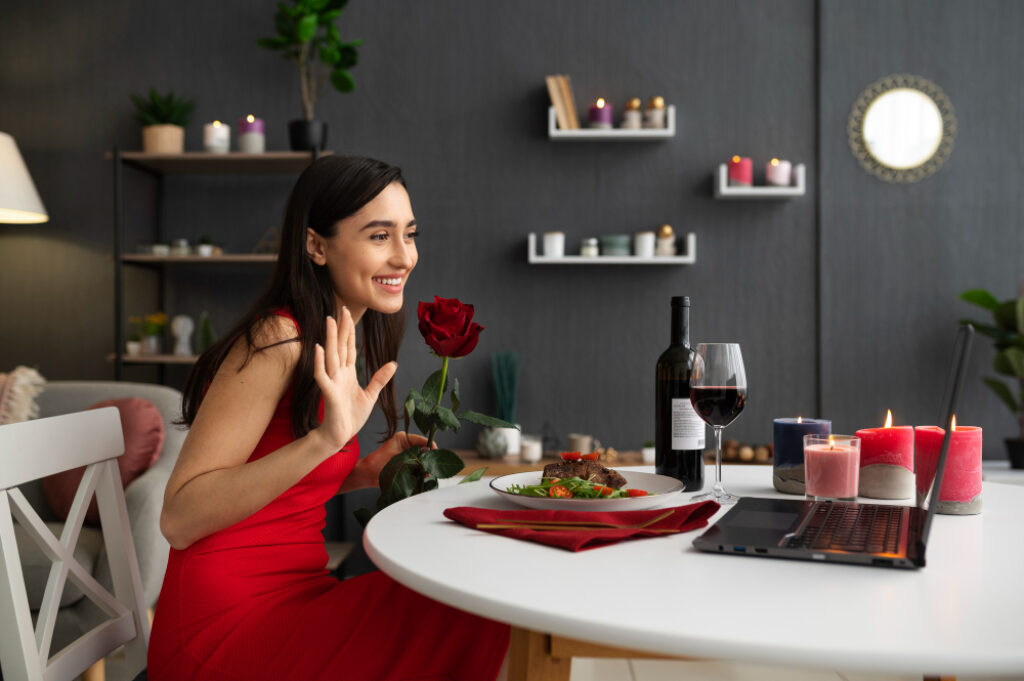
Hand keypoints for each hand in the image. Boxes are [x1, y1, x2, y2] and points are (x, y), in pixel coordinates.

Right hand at [313, 309, 396, 451]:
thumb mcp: (371, 395)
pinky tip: (319, 349)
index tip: (348, 314)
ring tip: (329, 320)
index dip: (349, 331)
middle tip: (341, 308)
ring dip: (329, 338)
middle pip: (340, 346)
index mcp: (348, 373)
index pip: (349, 347)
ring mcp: (333, 382)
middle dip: (341, 328)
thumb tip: (393, 363)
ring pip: (330, 356)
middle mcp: (339, 374)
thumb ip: (379, 379)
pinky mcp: (328, 393)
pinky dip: (320, 362)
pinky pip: (322, 376)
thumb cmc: (351, 416)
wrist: (339, 435)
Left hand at [342, 431, 432, 491]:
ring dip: (425, 465)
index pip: (423, 440)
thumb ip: (414, 457)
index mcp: (403, 438)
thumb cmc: (378, 464)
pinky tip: (423, 476)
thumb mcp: (398, 459)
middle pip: (424, 449)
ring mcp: (406, 454)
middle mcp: (406, 444)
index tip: (436, 455)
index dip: (431, 447)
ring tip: (427, 473)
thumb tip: (429, 457)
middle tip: (432, 467)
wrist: (366, 475)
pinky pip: (417, 465)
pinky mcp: (405, 463)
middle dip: (428, 458)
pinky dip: (420, 470)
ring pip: (421, 458)